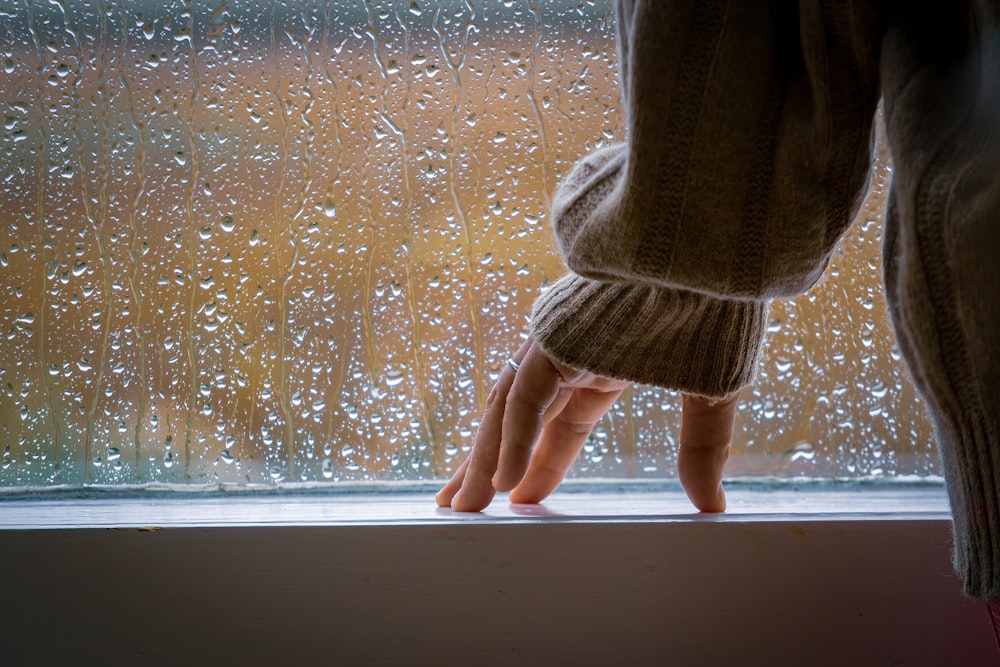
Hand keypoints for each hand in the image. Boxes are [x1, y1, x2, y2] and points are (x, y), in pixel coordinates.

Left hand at [436, 335, 739, 512]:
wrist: (710, 251)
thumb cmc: (714, 306)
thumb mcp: (710, 391)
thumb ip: (703, 446)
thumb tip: (711, 503)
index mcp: (599, 365)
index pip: (557, 425)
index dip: (539, 463)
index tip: (521, 498)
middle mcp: (567, 356)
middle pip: (516, 420)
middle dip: (488, 465)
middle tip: (464, 507)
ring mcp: (555, 344)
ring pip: (507, 410)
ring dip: (484, 460)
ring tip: (460, 507)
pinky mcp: (555, 338)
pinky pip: (526, 397)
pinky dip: (514, 439)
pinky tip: (503, 483)